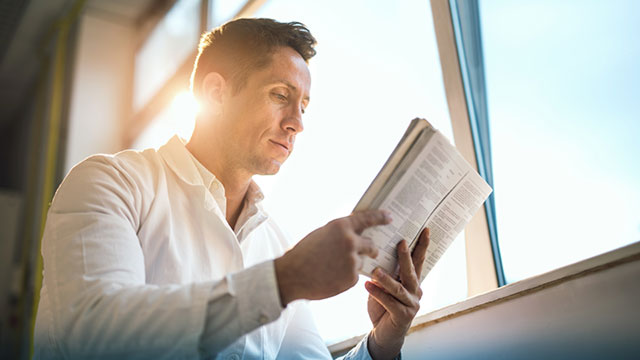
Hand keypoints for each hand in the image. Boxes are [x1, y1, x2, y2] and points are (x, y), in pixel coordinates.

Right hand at [274, 210, 391, 305]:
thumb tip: (355, 234)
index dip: (380, 217)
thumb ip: (340, 233)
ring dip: (352, 265)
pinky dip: (346, 276)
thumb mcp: (321, 234)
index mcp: (341, 227)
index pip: (368, 218)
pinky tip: (331, 277)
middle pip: (371, 245)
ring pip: (361, 262)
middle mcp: (350, 242)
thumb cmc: (303, 254)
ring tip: (332, 268)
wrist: (292, 276)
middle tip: (371, 251)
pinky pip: (354, 276)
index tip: (389, 217)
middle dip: (371, 249)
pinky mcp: (351, 278)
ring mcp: (352, 261)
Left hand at [364, 228, 429, 359]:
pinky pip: (389, 303)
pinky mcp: (402, 316)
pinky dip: (377, 294)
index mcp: (412, 282)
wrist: (383, 334)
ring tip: (375, 270)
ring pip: (399, 288)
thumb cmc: (383, 306)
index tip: (425, 230)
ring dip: (386, 278)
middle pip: (411, 271)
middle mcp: (415, 291)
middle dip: (406, 257)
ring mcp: (411, 305)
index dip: (422, 245)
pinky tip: (367, 286)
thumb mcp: (384, 286)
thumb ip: (385, 272)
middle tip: (400, 242)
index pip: (419, 260)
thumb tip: (375, 251)